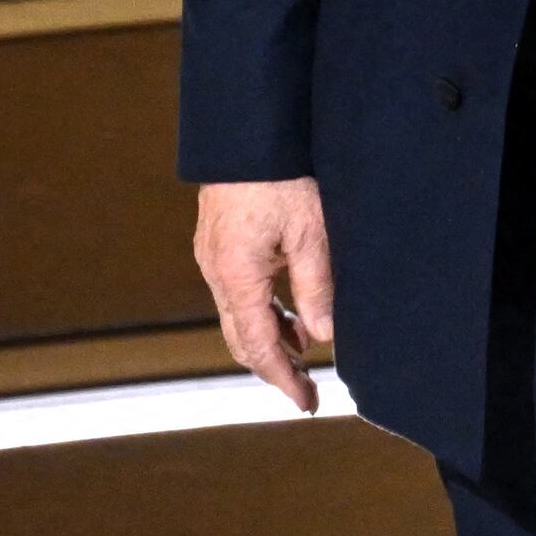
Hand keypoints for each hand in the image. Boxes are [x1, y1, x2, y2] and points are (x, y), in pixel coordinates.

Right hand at [194, 178, 333, 408]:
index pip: (258, 346)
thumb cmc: (280, 175)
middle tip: (306, 390)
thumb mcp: (311, 233)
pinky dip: (263, 311)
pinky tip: (291, 314)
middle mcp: (216, 272)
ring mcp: (213, 258)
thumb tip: (323, 335)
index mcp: (236, 276)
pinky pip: (238, 292)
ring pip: (239, 316)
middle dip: (274, 368)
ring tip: (306, 351)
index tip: (305, 402)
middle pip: (241, 339)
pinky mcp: (218, 244)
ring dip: (271, 338)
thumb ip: (316, 288)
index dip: (282, 379)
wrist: (247, 133)